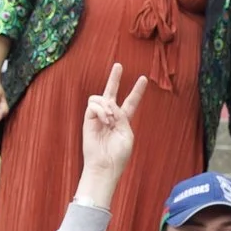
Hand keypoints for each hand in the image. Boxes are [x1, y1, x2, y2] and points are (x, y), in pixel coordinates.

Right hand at [77, 63, 148, 203]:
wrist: (105, 165)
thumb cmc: (118, 154)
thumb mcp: (126, 133)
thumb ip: (122, 116)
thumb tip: (109, 104)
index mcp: (123, 121)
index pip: (130, 102)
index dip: (137, 91)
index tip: (143, 79)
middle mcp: (110, 116)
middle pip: (112, 93)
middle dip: (114, 78)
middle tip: (119, 65)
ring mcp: (98, 117)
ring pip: (101, 97)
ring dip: (107, 105)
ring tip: (109, 119)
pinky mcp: (88, 119)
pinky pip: (93, 104)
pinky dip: (100, 109)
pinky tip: (104, 119)